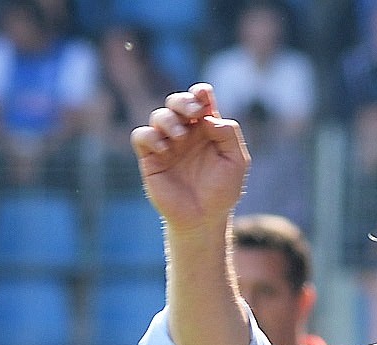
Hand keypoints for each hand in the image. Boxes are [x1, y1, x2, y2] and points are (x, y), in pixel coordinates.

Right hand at [131, 84, 247, 233]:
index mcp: (205, 129)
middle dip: (183, 101)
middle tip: (193, 113)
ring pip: (158, 115)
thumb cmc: (221, 192)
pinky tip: (165, 150)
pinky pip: (141, 136)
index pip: (200, 100)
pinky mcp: (150, 158)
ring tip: (180, 137)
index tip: (204, 98)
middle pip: (176, 102)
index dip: (200, 93)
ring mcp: (166, 144)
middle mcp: (185, 133)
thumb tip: (209, 117)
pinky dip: (150, 136)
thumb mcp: (236, 162)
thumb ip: (229, 135)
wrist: (202, 219)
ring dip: (169, 120)